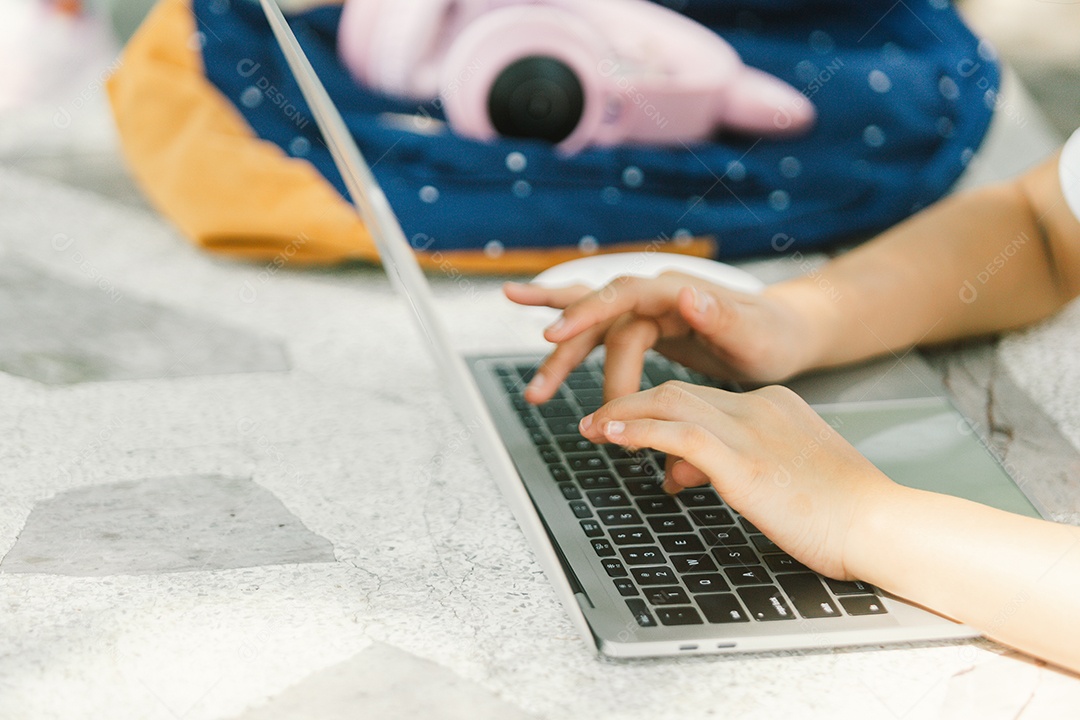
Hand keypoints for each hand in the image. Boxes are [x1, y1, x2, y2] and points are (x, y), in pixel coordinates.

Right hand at [504, 272, 824, 404]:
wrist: (785, 336)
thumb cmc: (773, 336)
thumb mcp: (756, 333)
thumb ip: (722, 317)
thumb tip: (688, 294)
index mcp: (677, 291)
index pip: (622, 297)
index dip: (587, 314)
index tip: (557, 336)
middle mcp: (656, 296)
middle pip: (598, 311)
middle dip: (564, 339)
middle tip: (539, 379)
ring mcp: (649, 313)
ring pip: (594, 330)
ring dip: (563, 361)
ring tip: (535, 394)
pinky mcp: (646, 331)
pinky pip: (603, 339)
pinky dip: (576, 349)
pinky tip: (550, 356)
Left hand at [577, 382, 895, 578]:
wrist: (880, 524)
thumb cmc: (839, 513)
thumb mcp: (778, 480)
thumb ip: (729, 467)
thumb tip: (678, 472)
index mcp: (775, 406)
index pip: (702, 400)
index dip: (660, 413)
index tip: (633, 428)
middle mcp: (759, 407)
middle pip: (678, 393)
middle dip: (630, 405)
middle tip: (596, 421)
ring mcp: (750, 429)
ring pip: (669, 403)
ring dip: (622, 414)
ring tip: (590, 427)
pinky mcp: (742, 459)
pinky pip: (676, 433)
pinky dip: (637, 431)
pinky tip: (609, 435)